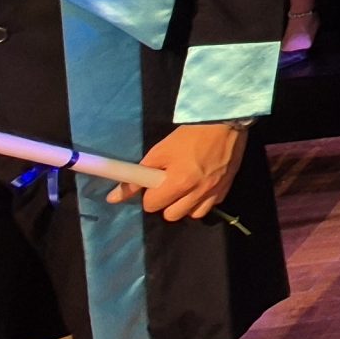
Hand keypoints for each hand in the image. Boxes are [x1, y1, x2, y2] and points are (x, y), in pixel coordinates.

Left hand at [111, 122, 245, 222]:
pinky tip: (201, 186)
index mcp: (178, 182)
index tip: (153, 184)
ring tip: (186, 189)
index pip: (152, 205)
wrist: (225, 122)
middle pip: (171, 216)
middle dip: (166, 203)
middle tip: (169, 186)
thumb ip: (137, 177)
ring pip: (192, 215)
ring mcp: (214, 192)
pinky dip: (202, 201)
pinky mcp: (226, 189)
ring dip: (185, 205)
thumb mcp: (160, 151)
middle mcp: (197, 192)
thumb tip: (113, 198)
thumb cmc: (189, 135)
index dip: (149, 195)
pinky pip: (210, 206)